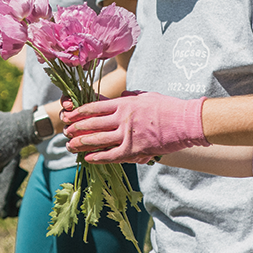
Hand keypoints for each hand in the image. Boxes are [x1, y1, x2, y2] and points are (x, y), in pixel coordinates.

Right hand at [0, 155, 27, 228]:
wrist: (11, 147)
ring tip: (20, 200)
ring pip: (2, 199)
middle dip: (6, 210)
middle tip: (16, 210)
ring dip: (12, 202)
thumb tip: (1, 216)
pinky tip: (19, 195)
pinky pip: (7, 192)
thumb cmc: (7, 169)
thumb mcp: (4, 189)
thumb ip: (2, 203)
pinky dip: (13, 195)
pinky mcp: (3, 178)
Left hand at [63, 93, 208, 163]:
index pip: (95, 107)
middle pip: (92, 123)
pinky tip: (88, 158)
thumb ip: (132, 96)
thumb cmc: (169, 108)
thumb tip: (122, 94)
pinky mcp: (135, 150)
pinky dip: (97, 157)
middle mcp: (122, 119)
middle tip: (66, 131)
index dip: (78, 112)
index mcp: (124, 103)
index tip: (69, 114)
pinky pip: (111, 155)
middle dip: (75, 128)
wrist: (186, 122)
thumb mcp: (147, 96)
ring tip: (70, 146)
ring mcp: (127, 135)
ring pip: (98, 140)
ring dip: (81, 144)